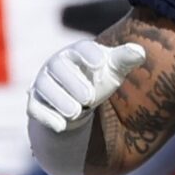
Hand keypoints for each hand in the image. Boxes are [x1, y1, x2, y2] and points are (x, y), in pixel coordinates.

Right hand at [27, 39, 146, 134]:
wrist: (77, 101)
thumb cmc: (96, 79)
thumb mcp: (113, 70)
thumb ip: (125, 59)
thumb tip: (139, 52)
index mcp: (77, 52)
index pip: (81, 48)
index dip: (89, 54)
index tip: (100, 63)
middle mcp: (56, 64)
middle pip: (59, 67)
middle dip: (73, 82)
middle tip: (89, 98)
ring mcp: (44, 82)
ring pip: (45, 87)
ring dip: (60, 100)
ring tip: (76, 112)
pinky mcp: (36, 102)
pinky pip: (35, 107)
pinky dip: (46, 117)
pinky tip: (61, 126)